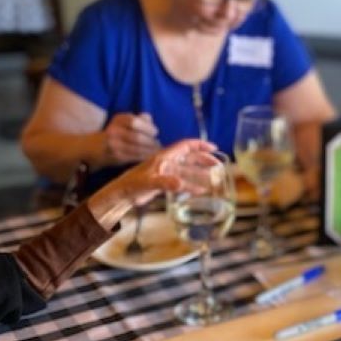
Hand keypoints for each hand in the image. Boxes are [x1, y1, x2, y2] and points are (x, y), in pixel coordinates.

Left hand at [87, 138, 216, 225]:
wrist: (122, 195)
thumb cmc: (132, 185)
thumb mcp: (149, 182)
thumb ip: (166, 183)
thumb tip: (182, 183)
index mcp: (164, 157)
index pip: (185, 146)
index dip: (200, 145)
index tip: (214, 148)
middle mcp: (167, 162)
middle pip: (189, 157)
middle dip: (204, 159)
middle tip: (218, 165)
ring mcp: (166, 173)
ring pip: (187, 170)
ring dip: (200, 173)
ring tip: (213, 178)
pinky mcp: (164, 183)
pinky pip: (182, 181)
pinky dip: (192, 185)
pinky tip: (199, 190)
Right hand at [101, 112, 159, 164]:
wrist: (99, 146)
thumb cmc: (120, 132)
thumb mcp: (127, 121)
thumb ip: (141, 119)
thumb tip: (151, 122)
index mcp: (118, 119)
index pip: (134, 121)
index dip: (148, 127)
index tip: (156, 132)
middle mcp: (114, 131)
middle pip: (137, 137)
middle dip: (151, 141)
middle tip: (158, 144)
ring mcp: (113, 145)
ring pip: (136, 149)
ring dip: (150, 151)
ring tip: (156, 151)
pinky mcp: (116, 156)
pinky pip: (134, 157)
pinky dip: (144, 157)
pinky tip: (150, 156)